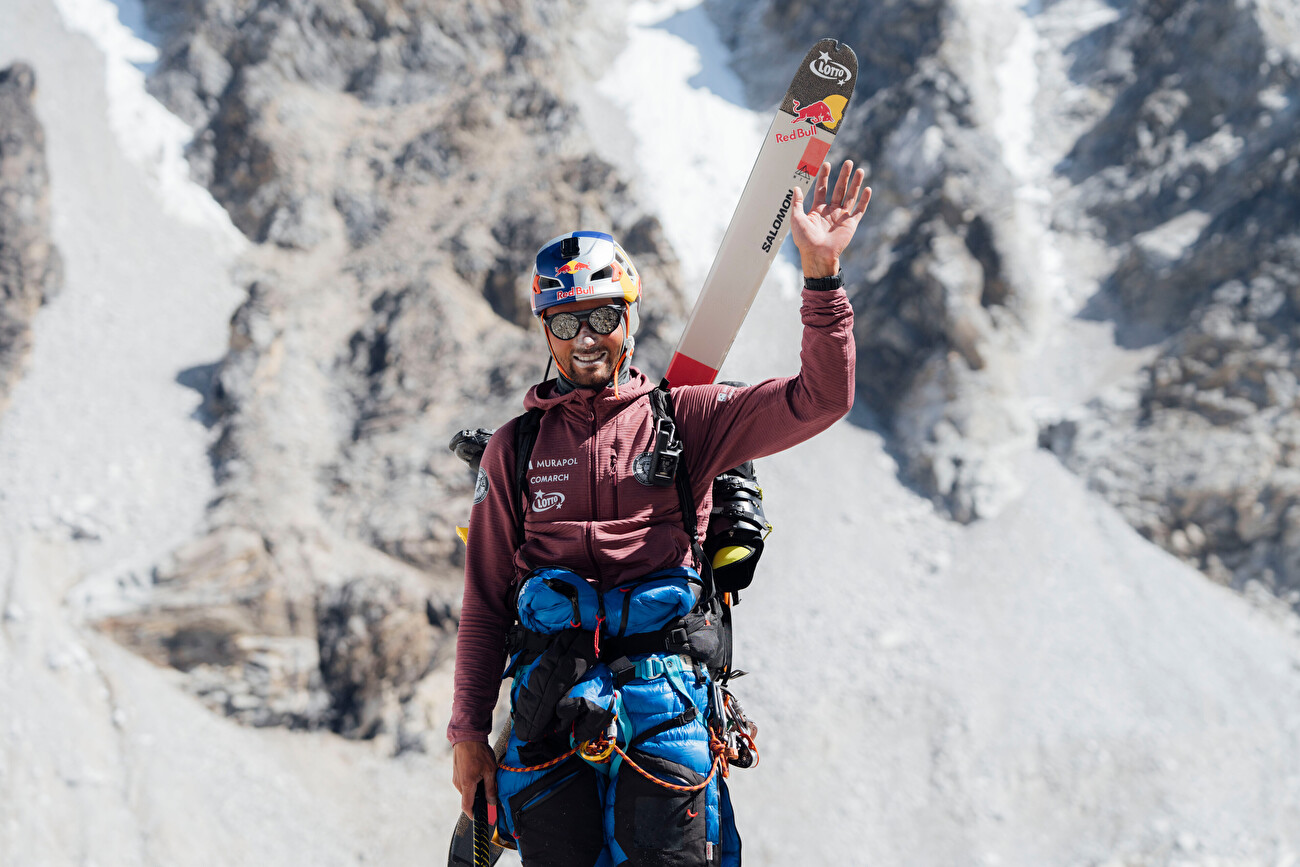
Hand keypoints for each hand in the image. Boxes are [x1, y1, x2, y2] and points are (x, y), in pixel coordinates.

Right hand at [452, 740, 498, 823]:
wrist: (467, 736)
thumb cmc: (479, 752)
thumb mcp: (490, 771)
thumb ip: (490, 788)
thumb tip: (492, 802)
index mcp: (467, 785)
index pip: (467, 806)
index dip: (473, 815)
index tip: (479, 819)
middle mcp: (459, 783)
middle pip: (468, 798)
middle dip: (478, 800)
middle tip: (490, 795)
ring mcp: (456, 778)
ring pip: (467, 790)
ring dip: (476, 790)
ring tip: (486, 779)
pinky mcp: (456, 773)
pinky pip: (464, 783)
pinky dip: (472, 783)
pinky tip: (480, 774)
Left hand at [790, 160, 871, 277]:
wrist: (817, 255)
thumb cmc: (805, 240)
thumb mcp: (797, 219)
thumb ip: (797, 203)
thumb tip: (796, 188)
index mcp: (818, 209)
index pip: (822, 188)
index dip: (824, 176)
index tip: (827, 164)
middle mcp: (831, 211)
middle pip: (839, 189)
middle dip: (844, 175)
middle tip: (848, 162)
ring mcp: (841, 217)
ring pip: (850, 196)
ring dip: (855, 183)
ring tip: (860, 170)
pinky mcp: (851, 224)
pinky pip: (859, 210)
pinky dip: (864, 200)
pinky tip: (868, 189)